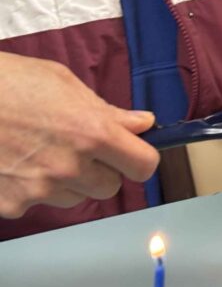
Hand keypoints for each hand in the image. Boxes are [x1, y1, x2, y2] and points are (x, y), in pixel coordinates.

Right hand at [0, 53, 160, 218]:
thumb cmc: (6, 82)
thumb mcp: (62, 83)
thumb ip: (107, 111)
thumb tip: (142, 124)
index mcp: (91, 133)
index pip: (143, 165)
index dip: (140, 159)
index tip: (132, 153)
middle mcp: (70, 167)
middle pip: (109, 187)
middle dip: (101, 170)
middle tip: (76, 148)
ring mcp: (38, 190)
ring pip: (74, 197)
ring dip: (66, 181)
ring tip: (37, 150)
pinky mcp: (11, 204)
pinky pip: (36, 203)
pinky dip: (30, 188)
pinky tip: (13, 162)